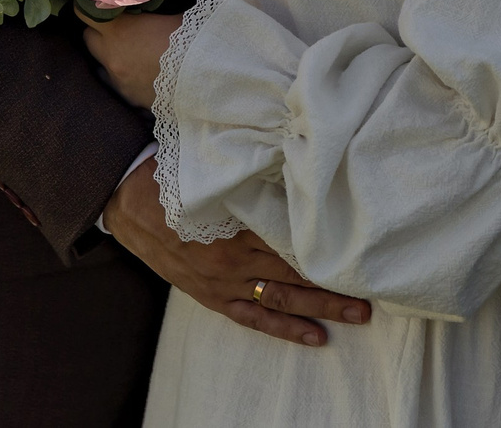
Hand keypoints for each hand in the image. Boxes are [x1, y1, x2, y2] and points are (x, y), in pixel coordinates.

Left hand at [85, 9, 181, 106]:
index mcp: (118, 30)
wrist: (203, 78)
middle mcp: (111, 55)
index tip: (98, 2)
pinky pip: (119, 83)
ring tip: (133, 52)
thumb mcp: (170, 14)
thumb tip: (144, 0)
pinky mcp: (129, 98)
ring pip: (102, 63)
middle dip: (100, 31)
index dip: (89, 6)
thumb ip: (150, 9)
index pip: (84, 13)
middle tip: (118, 26)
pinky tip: (144, 73)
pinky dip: (126, 76)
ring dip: (112, 55)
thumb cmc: (189, 39)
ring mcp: (118, 79)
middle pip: (89, 38)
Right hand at [103, 160, 372, 345]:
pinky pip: (255, 317)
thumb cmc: (173, 175)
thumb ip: (252, 173)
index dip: (329, 243)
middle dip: (337, 282)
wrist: (126, 200)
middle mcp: (234, 257)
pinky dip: (285, 329)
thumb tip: (295, 163)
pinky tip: (315, 337)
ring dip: (322, 307)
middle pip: (297, 271)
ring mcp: (224, 281)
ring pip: (283, 299)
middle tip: (374, 289)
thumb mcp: (214, 167)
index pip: (294, 237)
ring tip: (358, 314)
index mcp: (236, 222)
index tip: (362, 246)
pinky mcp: (213, 296)